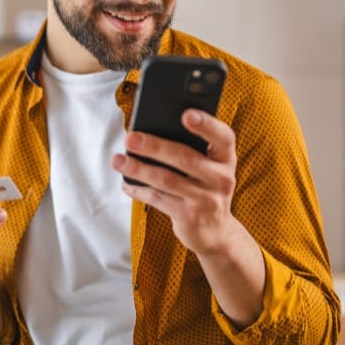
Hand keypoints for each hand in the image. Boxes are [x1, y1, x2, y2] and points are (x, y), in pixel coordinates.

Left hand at [113, 108, 239, 254]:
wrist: (215, 230)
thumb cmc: (206, 187)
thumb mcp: (211, 167)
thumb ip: (193, 148)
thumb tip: (152, 130)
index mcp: (226, 158)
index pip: (223, 137)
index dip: (206, 124)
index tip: (186, 114)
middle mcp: (221, 178)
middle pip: (185, 157)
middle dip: (154, 146)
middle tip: (131, 138)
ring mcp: (207, 200)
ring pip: (167, 180)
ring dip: (139, 169)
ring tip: (118, 160)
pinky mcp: (190, 217)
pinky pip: (159, 199)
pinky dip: (139, 190)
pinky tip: (126, 183)